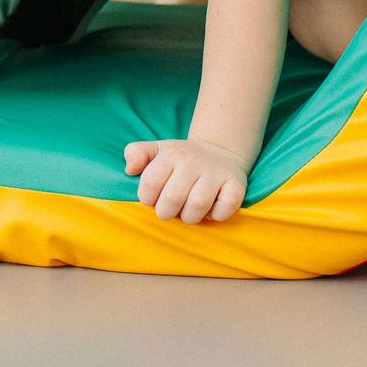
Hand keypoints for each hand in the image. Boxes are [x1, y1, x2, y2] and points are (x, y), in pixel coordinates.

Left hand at [123, 138, 248, 222]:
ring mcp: (216, 173)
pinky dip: (216, 215)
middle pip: (172, 198)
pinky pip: (224, 209)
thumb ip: (136, 153)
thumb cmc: (180, 159)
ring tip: (188, 212)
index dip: (147, 198)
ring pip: (197, 205)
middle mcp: (194, 162)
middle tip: (169, 210)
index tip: (153, 199)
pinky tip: (210, 210)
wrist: (220, 151)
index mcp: (171, 154)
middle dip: (166, 212)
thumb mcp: (156, 149)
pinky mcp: (236, 185)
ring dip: (189, 217)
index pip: (150, 183)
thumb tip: (130, 169)